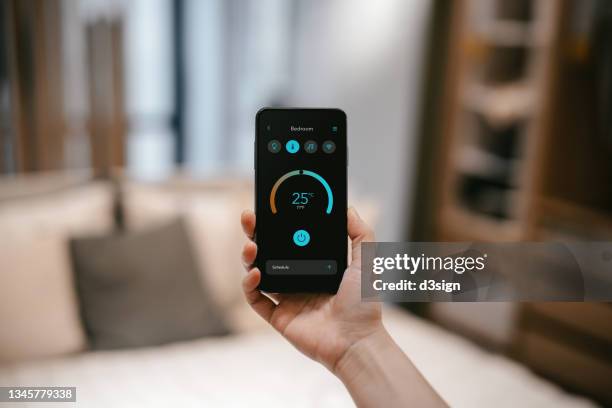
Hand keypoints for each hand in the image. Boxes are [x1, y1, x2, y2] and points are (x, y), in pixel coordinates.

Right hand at [240, 207, 382, 371]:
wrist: (357, 341)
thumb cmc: (364, 306)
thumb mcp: (366, 262)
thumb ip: (361, 234)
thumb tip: (348, 208)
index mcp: (316, 265)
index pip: (291, 239)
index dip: (278, 224)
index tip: (270, 208)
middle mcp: (299, 279)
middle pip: (269, 251)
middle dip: (256, 234)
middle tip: (250, 218)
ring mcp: (287, 298)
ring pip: (258, 272)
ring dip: (249, 257)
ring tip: (252, 247)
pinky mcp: (278, 317)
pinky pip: (255, 299)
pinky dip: (249, 286)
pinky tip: (255, 274)